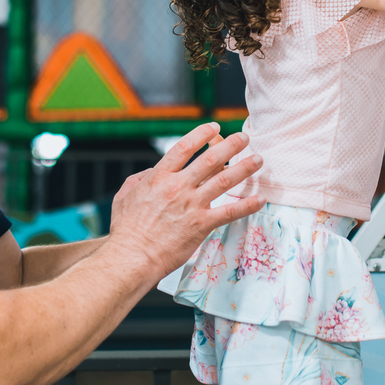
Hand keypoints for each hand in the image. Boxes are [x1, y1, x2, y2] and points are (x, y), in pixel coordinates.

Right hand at [108, 122, 263, 278]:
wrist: (133, 256)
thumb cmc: (126, 229)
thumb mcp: (125, 196)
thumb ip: (139, 179)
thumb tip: (150, 172)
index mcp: (159, 177)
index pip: (185, 147)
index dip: (202, 134)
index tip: (214, 128)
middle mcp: (178, 187)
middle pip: (211, 159)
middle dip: (231, 145)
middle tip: (244, 137)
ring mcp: (191, 205)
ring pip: (224, 180)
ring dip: (244, 168)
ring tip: (258, 159)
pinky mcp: (201, 225)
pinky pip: (229, 212)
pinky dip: (247, 205)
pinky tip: (260, 199)